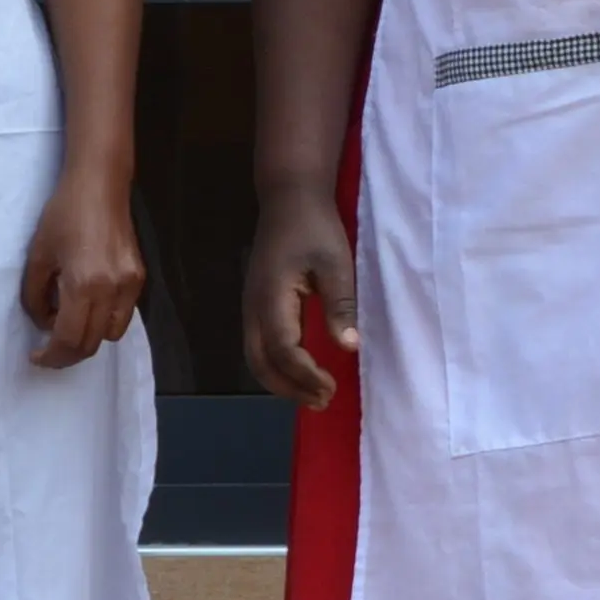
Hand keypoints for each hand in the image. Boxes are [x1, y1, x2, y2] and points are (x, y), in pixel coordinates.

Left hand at [16, 165, 147, 368]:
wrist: (99, 186)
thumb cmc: (63, 215)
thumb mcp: (38, 256)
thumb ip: (35, 296)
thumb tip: (44, 323)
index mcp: (83, 284)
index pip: (69, 339)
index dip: (51, 356)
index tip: (36, 356)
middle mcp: (112, 290)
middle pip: (92, 344)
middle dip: (67, 354)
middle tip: (49, 350)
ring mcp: (130, 285)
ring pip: (111, 334)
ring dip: (88, 339)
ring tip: (69, 325)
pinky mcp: (139, 278)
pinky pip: (122, 315)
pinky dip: (104, 321)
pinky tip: (89, 306)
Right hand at [239, 180, 359, 408]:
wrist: (289, 198)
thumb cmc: (315, 227)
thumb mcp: (336, 264)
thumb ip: (340, 305)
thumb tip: (349, 346)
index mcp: (271, 298)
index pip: (282, 350)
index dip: (305, 375)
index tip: (331, 388)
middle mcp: (253, 307)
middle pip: (260, 363)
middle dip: (289, 388)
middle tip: (322, 401)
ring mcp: (250, 306)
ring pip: (255, 357)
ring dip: (281, 381)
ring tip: (314, 395)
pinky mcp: (256, 304)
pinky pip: (259, 346)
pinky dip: (276, 367)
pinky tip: (300, 372)